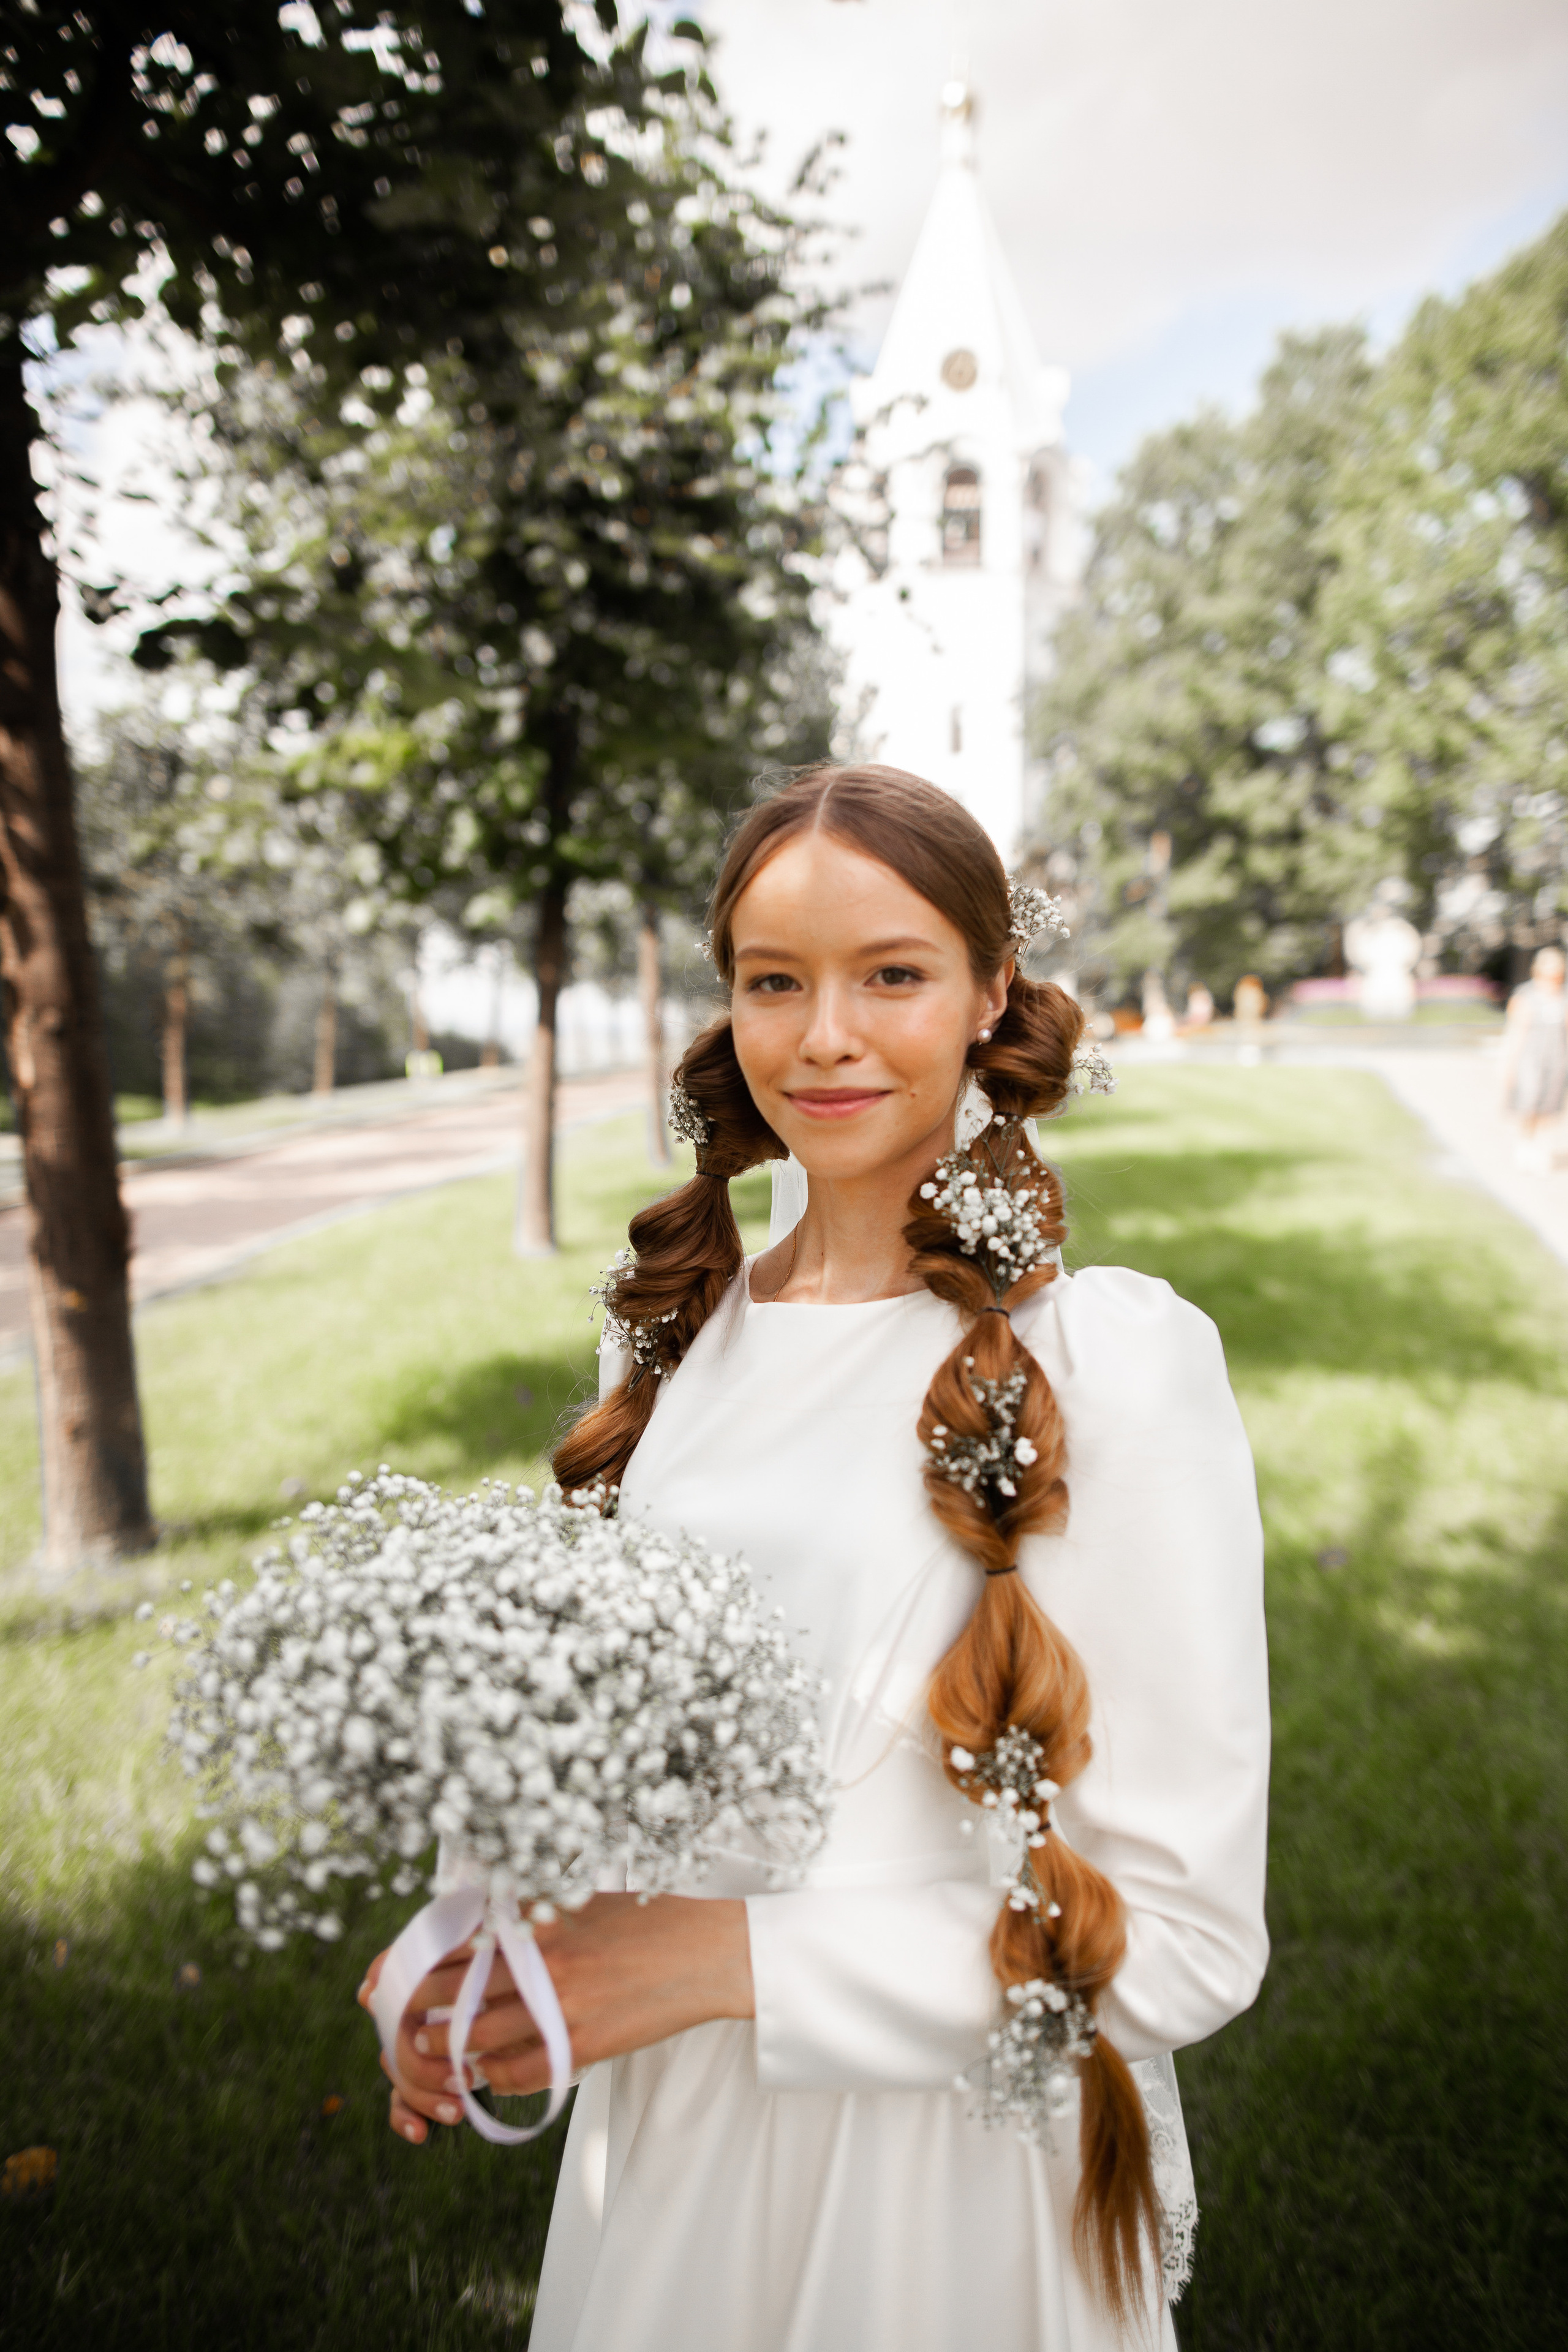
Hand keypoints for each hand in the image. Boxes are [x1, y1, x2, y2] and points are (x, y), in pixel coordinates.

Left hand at [359, 1895, 753, 2139]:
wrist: (707, 1953)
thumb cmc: (648, 1922)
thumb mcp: (583, 1901)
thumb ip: (534, 1912)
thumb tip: (486, 1917)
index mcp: (539, 1920)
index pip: (453, 1940)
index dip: (406, 1961)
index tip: (379, 1976)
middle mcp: (543, 1960)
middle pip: (452, 1988)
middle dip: (411, 2006)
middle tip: (390, 2020)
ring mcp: (561, 2005)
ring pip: (477, 2036)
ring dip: (442, 2049)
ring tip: (425, 2051)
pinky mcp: (582, 2044)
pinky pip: (521, 2072)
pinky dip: (493, 2078)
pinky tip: (482, 2076)